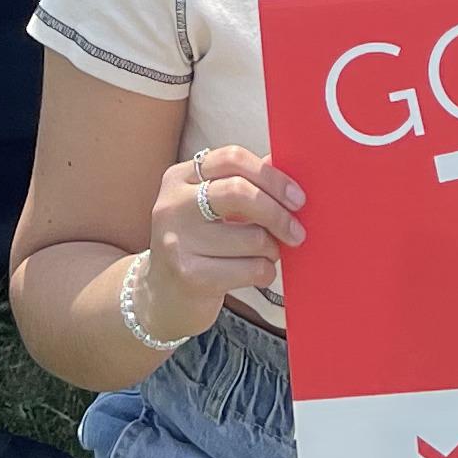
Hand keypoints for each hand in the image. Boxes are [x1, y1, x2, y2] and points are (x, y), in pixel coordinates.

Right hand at [142, 142, 306, 332]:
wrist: (161, 298)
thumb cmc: (197, 246)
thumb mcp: (211, 208)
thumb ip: (244, 183)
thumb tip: (281, 161)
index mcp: (179, 178)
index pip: (232, 158)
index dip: (271, 176)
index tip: (296, 197)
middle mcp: (172, 205)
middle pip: (240, 192)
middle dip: (278, 212)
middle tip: (296, 230)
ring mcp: (177, 241)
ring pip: (252, 237)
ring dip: (272, 249)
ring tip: (268, 255)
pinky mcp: (189, 276)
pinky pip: (250, 269)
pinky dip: (266, 272)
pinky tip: (258, 274)